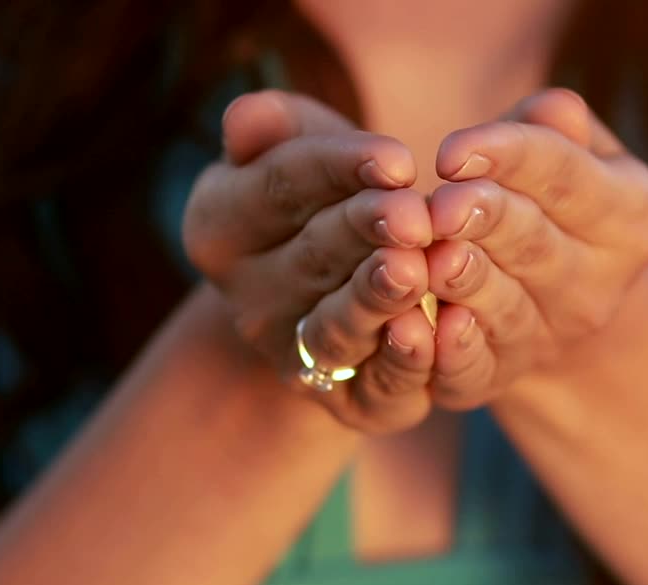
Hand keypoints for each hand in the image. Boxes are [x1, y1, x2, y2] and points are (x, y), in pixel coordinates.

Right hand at [183, 91, 437, 432]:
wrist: (341, 284)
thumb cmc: (323, 191)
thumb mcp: (295, 143)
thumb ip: (270, 126)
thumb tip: (246, 117)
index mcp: (220, 227)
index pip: (279, 187)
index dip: (338, 169)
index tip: (397, 157)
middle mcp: (249, 304)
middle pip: (314, 257)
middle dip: (366, 233)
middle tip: (413, 216)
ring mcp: (294, 358)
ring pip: (338, 328)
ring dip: (377, 301)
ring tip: (413, 271)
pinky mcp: (348, 404)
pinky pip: (375, 389)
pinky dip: (401, 364)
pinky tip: (427, 333)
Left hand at [423, 89, 647, 408]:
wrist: (550, 300)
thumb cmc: (550, 198)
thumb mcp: (571, 152)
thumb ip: (556, 129)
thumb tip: (551, 108)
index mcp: (632, 217)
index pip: (567, 177)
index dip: (509, 157)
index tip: (450, 149)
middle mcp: (599, 286)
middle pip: (534, 244)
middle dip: (485, 220)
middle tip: (439, 206)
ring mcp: (551, 337)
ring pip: (504, 307)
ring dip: (465, 284)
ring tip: (430, 260)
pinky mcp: (501, 377)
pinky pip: (476, 370)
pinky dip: (451, 354)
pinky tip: (424, 329)